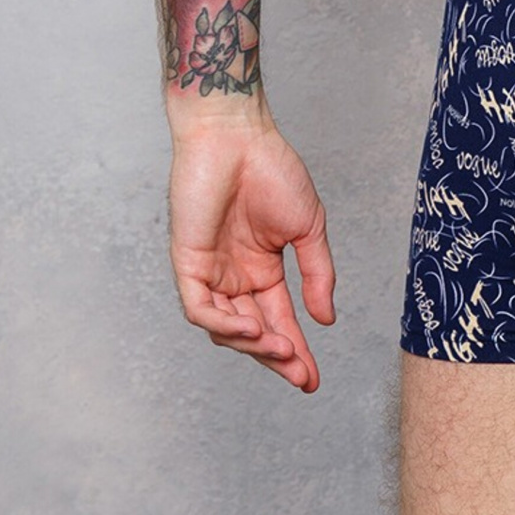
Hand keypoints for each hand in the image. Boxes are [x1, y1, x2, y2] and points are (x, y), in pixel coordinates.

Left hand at [167, 113, 335, 390]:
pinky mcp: (188, 263)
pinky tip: (252, 329)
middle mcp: (234, 276)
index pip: (278, 320)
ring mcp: (210, 271)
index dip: (295, 351)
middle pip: (252, 333)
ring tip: (282, 348)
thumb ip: (317, 274)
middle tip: (300, 376)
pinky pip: (201, 308)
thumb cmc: (272, 169)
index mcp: (262, 269)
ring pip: (225, 329)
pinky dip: (224, 325)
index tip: (313, 378)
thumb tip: (326, 319)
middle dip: (276, 357)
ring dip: (254, 345)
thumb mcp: (307, 228)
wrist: (238, 135)